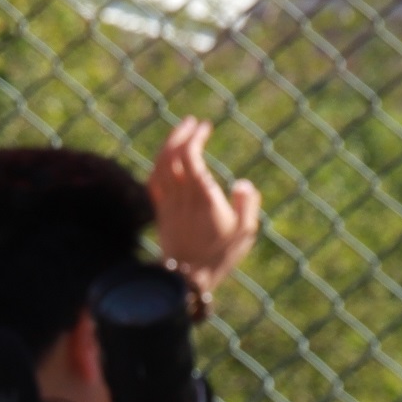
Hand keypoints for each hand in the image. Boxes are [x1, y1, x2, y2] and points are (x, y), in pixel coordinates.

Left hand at [149, 117, 262, 292]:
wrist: (186, 279)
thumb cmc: (219, 255)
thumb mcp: (244, 232)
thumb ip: (247, 204)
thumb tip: (243, 183)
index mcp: (203, 197)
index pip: (190, 159)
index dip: (193, 139)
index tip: (204, 126)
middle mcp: (182, 197)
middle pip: (172, 157)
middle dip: (179, 135)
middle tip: (192, 122)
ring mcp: (169, 204)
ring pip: (160, 168)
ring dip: (168, 146)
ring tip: (180, 134)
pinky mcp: (161, 213)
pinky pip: (154, 183)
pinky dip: (158, 166)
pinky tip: (165, 160)